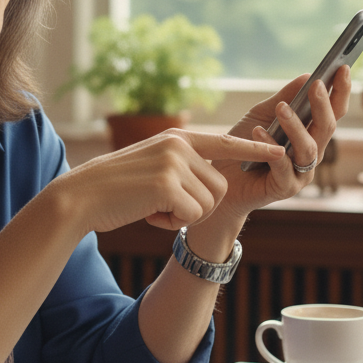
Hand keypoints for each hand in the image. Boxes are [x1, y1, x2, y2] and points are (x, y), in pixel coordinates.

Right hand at [57, 129, 286, 235]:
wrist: (81, 196)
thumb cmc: (114, 188)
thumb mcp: (152, 166)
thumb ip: (180, 166)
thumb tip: (213, 184)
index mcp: (177, 138)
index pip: (226, 143)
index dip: (254, 150)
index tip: (281, 151)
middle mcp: (179, 146)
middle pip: (219, 186)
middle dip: (198, 206)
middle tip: (163, 207)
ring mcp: (174, 163)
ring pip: (209, 202)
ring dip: (184, 216)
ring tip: (153, 208)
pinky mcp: (167, 184)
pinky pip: (192, 215)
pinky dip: (172, 224)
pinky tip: (149, 215)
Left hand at [207, 64, 351, 221]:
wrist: (223, 181)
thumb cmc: (244, 145)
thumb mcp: (261, 115)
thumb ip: (284, 97)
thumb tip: (308, 75)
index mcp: (311, 134)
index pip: (333, 112)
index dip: (341, 91)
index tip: (343, 67)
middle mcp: (312, 154)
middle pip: (327, 127)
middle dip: (324, 105)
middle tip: (316, 84)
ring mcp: (301, 173)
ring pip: (309, 148)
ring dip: (296, 126)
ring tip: (281, 108)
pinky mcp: (285, 187)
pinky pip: (283, 166)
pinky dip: (271, 147)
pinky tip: (259, 132)